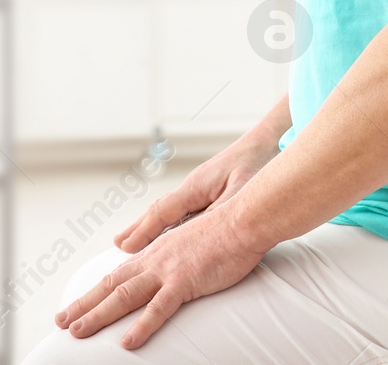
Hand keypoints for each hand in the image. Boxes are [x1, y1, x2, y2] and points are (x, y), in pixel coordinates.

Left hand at [56, 208, 267, 349]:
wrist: (245, 218)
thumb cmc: (230, 229)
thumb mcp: (197, 241)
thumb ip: (180, 254)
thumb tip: (176, 267)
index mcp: (159, 250)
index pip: (120, 273)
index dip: (97, 289)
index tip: (80, 303)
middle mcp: (156, 259)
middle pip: (112, 284)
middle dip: (85, 304)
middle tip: (62, 321)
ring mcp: (168, 270)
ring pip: (124, 296)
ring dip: (98, 314)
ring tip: (77, 331)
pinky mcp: (185, 281)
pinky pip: (158, 309)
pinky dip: (141, 327)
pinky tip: (127, 343)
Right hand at [113, 136, 278, 253]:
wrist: (270, 140)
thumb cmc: (258, 162)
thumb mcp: (243, 190)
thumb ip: (221, 211)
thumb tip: (199, 233)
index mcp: (196, 186)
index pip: (162, 212)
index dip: (143, 231)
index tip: (123, 248)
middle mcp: (193, 185)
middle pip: (159, 211)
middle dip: (139, 229)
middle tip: (117, 246)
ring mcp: (200, 186)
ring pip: (170, 209)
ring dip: (151, 225)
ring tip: (133, 241)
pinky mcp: (210, 187)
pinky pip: (183, 208)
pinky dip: (169, 220)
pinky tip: (169, 229)